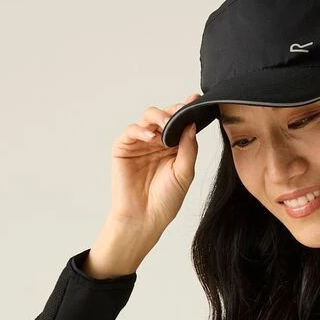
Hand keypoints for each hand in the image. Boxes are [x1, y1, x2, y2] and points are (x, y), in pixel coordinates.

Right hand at [106, 95, 202, 246]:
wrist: (144, 220)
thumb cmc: (165, 201)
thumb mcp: (184, 174)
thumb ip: (189, 148)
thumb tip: (192, 123)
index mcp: (173, 147)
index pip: (180, 123)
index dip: (186, 109)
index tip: (196, 99)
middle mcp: (156, 142)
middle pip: (164, 115)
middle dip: (173, 111)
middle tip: (181, 110)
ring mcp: (140, 144)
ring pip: (148, 118)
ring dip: (158, 116)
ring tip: (166, 123)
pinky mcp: (123, 148)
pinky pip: (131, 131)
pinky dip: (140, 129)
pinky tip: (150, 136)